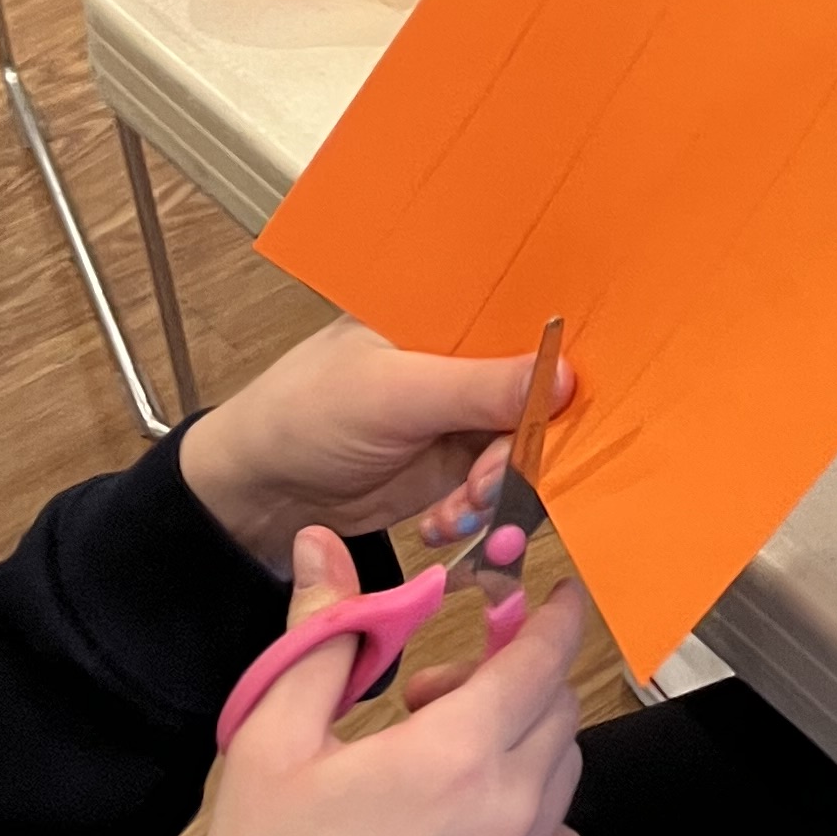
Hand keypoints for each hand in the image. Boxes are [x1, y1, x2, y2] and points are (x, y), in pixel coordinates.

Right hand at [122, 530, 585, 835]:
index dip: (552, 614)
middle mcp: (512, 810)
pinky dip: (534, 818)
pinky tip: (469, 830)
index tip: (551, 593)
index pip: (545, 654)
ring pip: (562, 773)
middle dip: (514, 679)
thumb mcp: (269, 746)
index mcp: (458, 754)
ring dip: (522, 745)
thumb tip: (325, 548)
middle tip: (434, 697)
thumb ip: (318, 636)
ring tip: (440, 765)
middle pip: (558, 708)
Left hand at [179, 320, 574, 577]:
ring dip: (501, 489)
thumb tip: (568, 377)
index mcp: (459, 310)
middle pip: (544, 393)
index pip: (535, 318)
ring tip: (457, 511)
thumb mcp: (396, 393)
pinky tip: (441, 524)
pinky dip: (481, 513)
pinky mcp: (462, 465)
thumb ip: (479, 387)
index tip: (576, 403)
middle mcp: (474, 357)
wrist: (260, 491)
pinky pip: (500, 488)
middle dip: (528, 446)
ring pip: (527, 448)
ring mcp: (469, 414)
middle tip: (489, 482)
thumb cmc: (307, 411)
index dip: (566, 355)